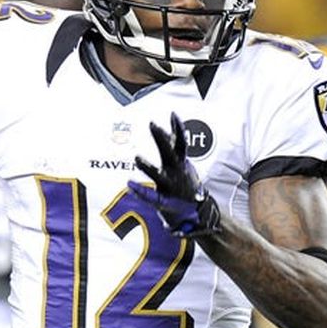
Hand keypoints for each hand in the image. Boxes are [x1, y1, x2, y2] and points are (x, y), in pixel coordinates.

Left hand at [129, 112, 220, 237]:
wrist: (197, 213)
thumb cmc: (186, 184)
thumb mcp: (183, 163)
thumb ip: (174, 148)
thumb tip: (167, 130)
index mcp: (181, 163)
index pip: (181, 142)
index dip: (178, 128)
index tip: (173, 114)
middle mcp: (177, 173)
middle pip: (169, 153)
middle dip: (161, 139)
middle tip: (153, 125)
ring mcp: (170, 187)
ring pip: (159, 175)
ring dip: (148, 166)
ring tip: (137, 158)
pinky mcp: (164, 202)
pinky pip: (151, 197)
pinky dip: (141, 191)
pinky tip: (130, 184)